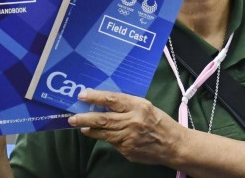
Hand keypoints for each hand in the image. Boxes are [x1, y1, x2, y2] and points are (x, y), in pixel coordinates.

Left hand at [70, 89, 184, 165]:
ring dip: (89, 129)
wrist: (173, 145)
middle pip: (103, 118)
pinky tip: (98, 134)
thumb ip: (128, 106)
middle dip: (84, 117)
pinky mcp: (126, 150)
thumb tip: (106, 104)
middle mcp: (132, 120)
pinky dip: (103, 137)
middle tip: (72, 116)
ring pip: (103, 132)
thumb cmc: (160, 122)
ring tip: (80, 126)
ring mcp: (128, 137)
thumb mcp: (147, 107)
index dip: (96, 97)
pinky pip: (111, 142)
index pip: (112, 99)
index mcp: (139, 106)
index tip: (83, 95)